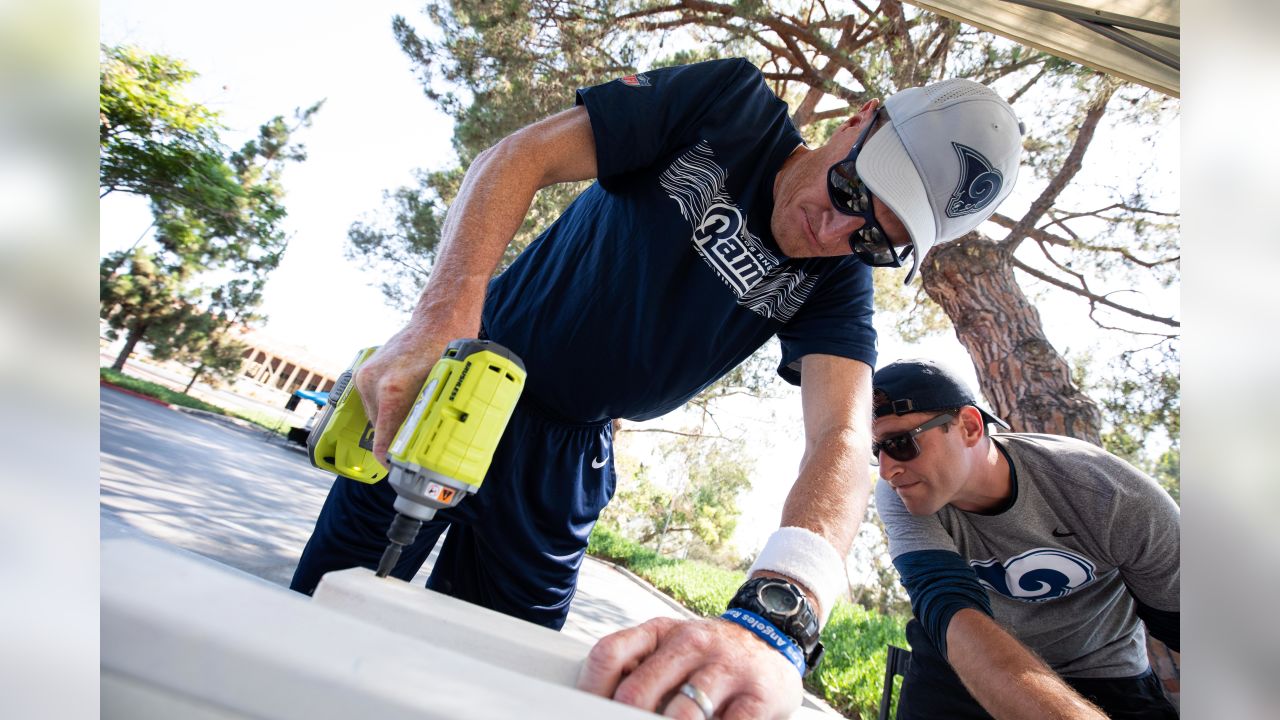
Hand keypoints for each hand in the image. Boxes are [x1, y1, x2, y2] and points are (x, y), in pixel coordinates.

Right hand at [353, 329, 447, 464]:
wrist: (437, 320)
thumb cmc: (449, 351)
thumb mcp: (446, 389)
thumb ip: (434, 419)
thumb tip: (437, 451)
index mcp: (393, 390)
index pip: (383, 442)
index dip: (394, 461)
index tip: (404, 471)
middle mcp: (374, 383)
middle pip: (380, 430)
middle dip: (397, 441)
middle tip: (418, 452)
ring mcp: (366, 376)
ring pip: (377, 417)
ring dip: (393, 424)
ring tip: (415, 425)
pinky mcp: (364, 372)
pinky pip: (373, 402)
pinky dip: (388, 409)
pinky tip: (406, 407)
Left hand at [578, 617, 802, 719]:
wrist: (773, 637)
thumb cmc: (710, 654)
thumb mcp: (670, 647)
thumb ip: (637, 668)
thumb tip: (598, 703)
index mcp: (660, 632)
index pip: (609, 654)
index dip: (590, 691)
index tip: (585, 713)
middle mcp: (691, 643)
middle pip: (637, 692)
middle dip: (625, 719)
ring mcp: (726, 668)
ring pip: (682, 714)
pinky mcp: (759, 695)